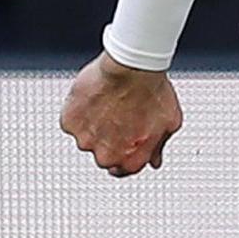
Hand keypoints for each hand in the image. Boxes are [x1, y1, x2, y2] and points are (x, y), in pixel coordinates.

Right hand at [61, 51, 183, 176]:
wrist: (131, 67)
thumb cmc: (152, 91)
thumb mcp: (169, 123)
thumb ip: (157, 147)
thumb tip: (154, 160)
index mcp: (131, 161)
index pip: (123, 170)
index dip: (125, 153)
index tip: (124, 141)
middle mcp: (106, 156)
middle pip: (103, 153)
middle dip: (109, 138)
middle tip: (119, 115)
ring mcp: (85, 140)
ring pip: (87, 137)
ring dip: (94, 125)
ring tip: (108, 103)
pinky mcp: (69, 122)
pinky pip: (73, 122)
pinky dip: (80, 112)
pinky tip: (95, 98)